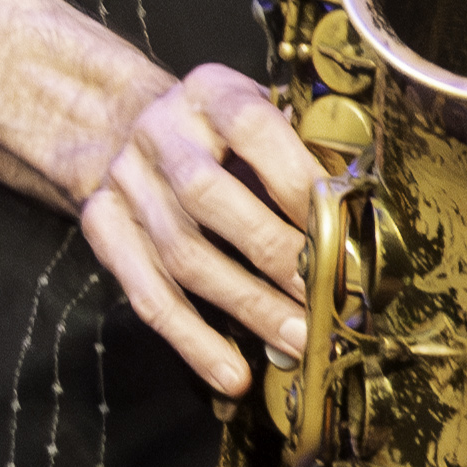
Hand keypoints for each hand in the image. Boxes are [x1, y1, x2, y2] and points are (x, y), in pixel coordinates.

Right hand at [81, 58, 330, 399]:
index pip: (250, 126)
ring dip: (245, 306)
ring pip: (182, 255)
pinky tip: (232, 374)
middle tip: (327, 297)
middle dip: (274, 252)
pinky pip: (147, 294)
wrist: (120, 127)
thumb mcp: (257, 113)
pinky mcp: (101, 228)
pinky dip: (192, 340)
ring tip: (298, 341)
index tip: (343, 224)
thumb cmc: (219, 134)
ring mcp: (124, 183)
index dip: (294, 176)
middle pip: (208, 196)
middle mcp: (159, 133)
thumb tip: (364, 212)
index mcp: (207, 93)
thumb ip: (300, 148)